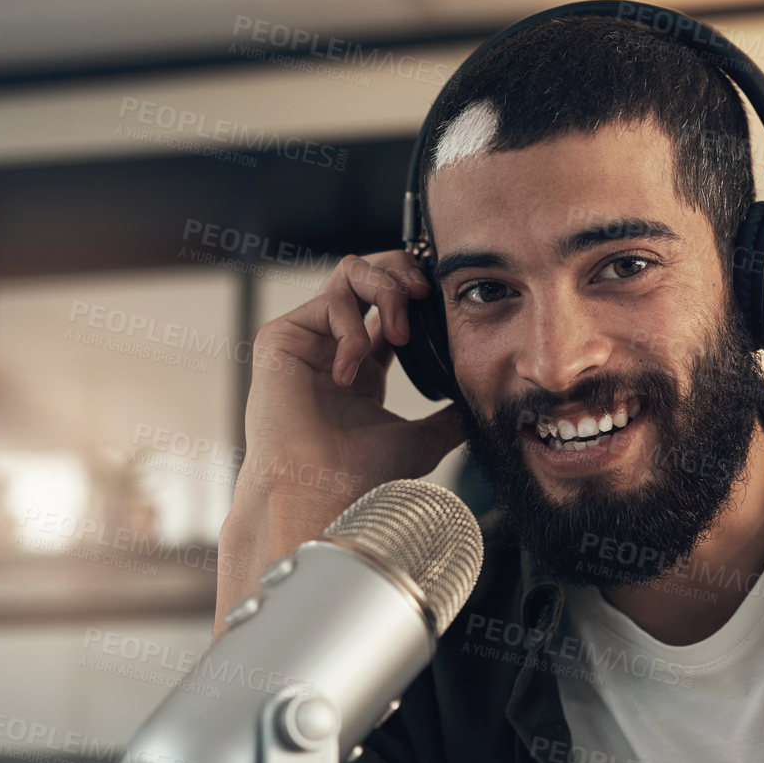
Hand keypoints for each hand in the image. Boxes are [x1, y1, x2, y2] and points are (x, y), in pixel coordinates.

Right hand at [215, 251, 468, 632]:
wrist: (322, 492)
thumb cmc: (361, 475)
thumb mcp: (423, 440)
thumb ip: (449, 417)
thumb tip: (482, 403)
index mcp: (363, 366)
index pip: (389, 307)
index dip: (417, 294)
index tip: (444, 303)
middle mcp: (333, 346)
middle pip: (367, 273)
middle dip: (401, 270)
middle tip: (426, 293)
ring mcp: (306, 339)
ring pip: (348, 272)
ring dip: (384, 291)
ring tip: (399, 334)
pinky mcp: (281, 337)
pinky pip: (328, 303)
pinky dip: (351, 331)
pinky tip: (349, 375)